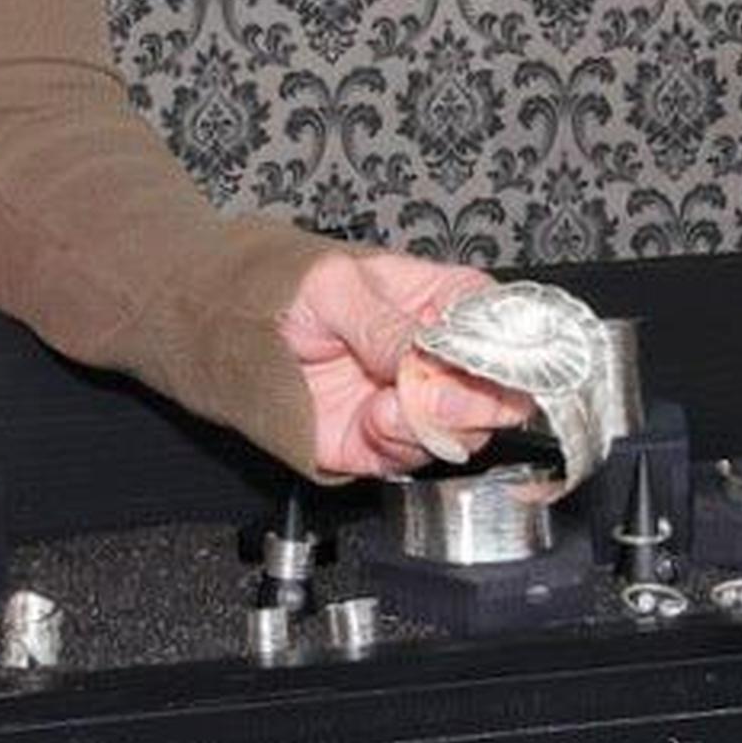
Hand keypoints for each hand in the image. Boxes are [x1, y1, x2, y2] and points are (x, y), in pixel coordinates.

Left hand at [283, 248, 529, 477]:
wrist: (231, 329)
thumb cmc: (287, 290)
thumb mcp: (334, 287)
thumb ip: (384, 324)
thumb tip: (426, 354)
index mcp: (443, 301)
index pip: (505, 326)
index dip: (510, 347)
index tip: (490, 361)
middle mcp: (440, 357)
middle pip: (501, 390)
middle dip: (479, 398)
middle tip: (440, 392)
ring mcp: (416, 402)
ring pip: (468, 432)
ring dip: (436, 423)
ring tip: (394, 402)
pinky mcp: (386, 440)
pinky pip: (415, 455)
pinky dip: (401, 442)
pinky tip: (375, 417)